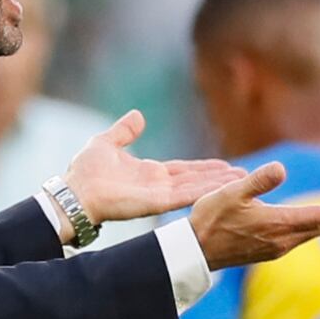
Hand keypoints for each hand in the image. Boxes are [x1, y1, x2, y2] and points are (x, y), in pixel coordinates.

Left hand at [61, 110, 246, 224]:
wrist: (74, 193)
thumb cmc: (85, 172)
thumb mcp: (106, 142)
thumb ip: (124, 131)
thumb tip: (138, 115)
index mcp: (149, 173)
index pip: (184, 169)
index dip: (205, 168)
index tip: (225, 165)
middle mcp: (158, 185)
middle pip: (196, 180)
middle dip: (219, 177)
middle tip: (244, 174)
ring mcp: (158, 196)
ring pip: (195, 188)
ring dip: (218, 185)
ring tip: (242, 180)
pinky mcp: (154, 203)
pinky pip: (184, 197)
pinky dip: (203, 192)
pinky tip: (220, 189)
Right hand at [190, 161, 319, 270]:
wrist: (195, 253)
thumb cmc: (210, 219)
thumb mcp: (231, 193)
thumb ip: (257, 180)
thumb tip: (282, 168)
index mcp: (278, 224)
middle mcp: (283, 240)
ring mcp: (277, 248)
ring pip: (313, 233)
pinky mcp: (268, 251)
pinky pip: (301, 237)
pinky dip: (315, 227)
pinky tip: (314, 223)